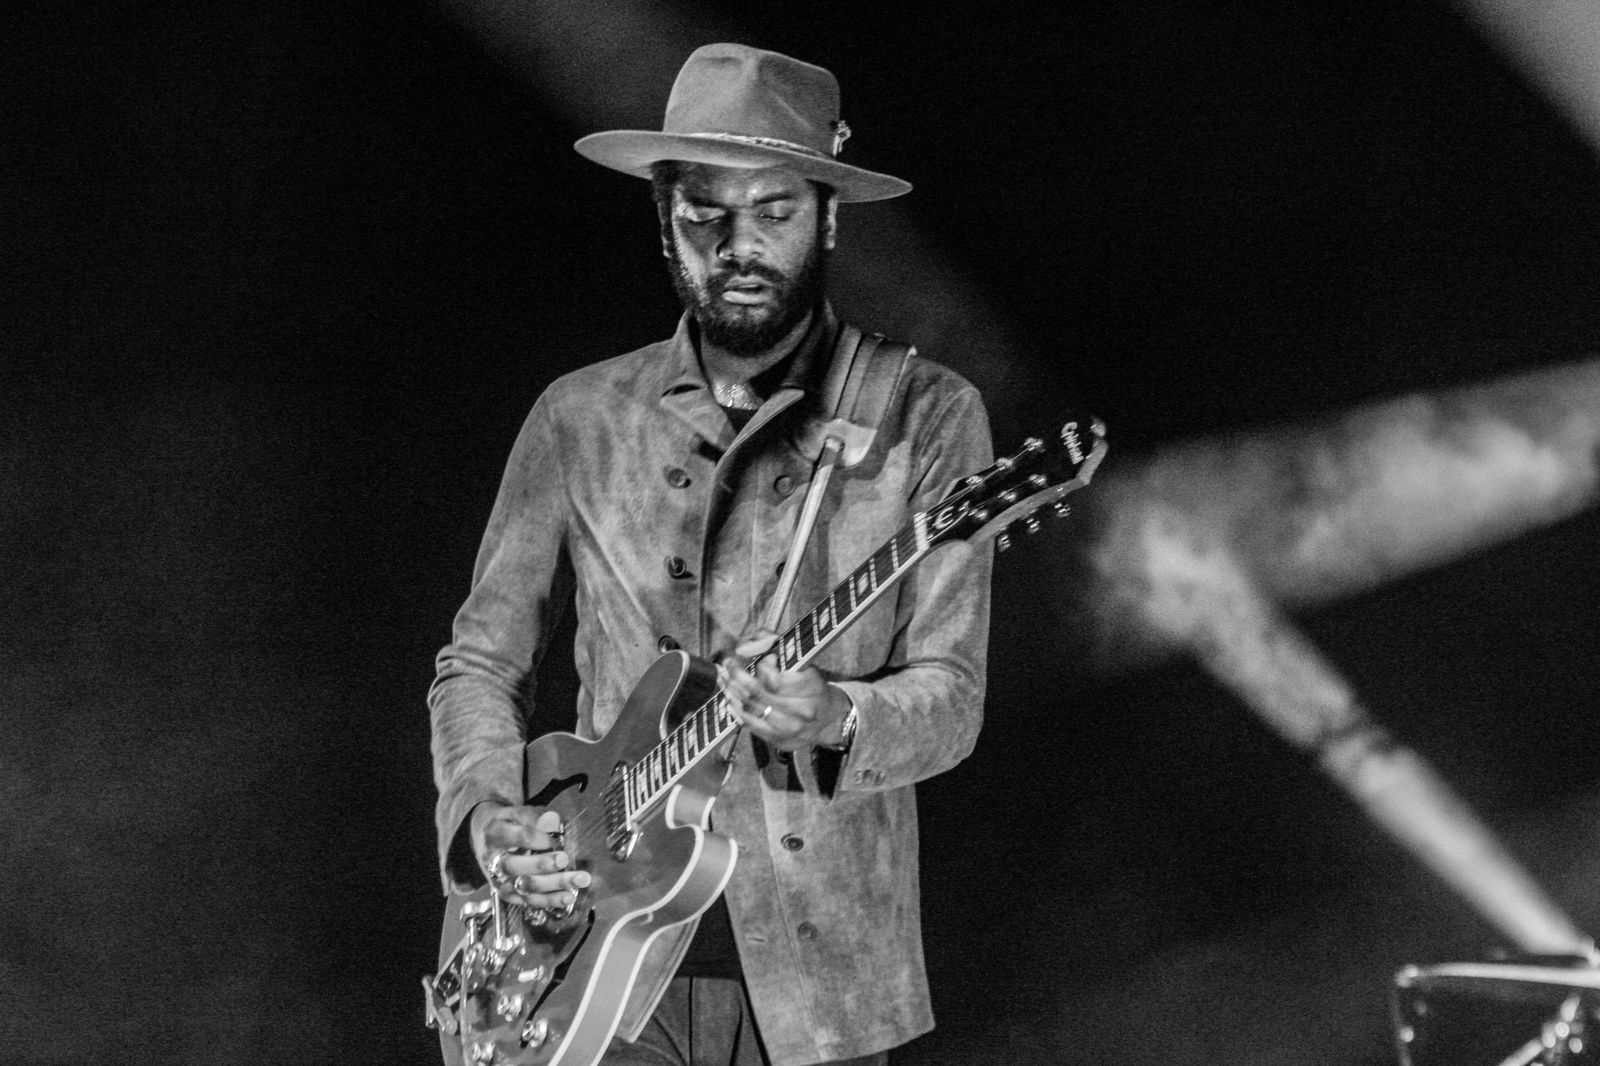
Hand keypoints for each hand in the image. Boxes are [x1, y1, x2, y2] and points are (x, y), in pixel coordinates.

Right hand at [471, 803, 590, 911]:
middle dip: (541, 864)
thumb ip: (536, 817)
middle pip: (513, 866)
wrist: (488, 840)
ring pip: (523, 886)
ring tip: (577, 879)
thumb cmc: (512, 824)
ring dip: (552, 884)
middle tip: (564, 859)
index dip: (535, 839)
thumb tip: (553, 820)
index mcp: (494, 834)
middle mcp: (492, 860)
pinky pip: (529, 902)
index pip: (514, 837)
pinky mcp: (509, 895)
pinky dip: (550, 900)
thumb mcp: (520, 814)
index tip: (553, 839)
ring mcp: (499, 880)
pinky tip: (568, 897)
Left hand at [718, 630, 852, 752]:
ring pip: (750, 709)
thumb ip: (779, 647)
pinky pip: (750, 725)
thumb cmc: (815, 688)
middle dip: (736, 676)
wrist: (831, 720)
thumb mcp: (805, 664)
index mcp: (810, 689)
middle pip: (758, 694)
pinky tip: (729, 699)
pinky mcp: (778, 740)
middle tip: (727, 664)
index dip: (761, 667)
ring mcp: (789, 729)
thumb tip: (755, 638)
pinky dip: (736, 711)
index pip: (774, 679)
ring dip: (732, 692)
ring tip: (723, 678)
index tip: (761, 659)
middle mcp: (800, 711)